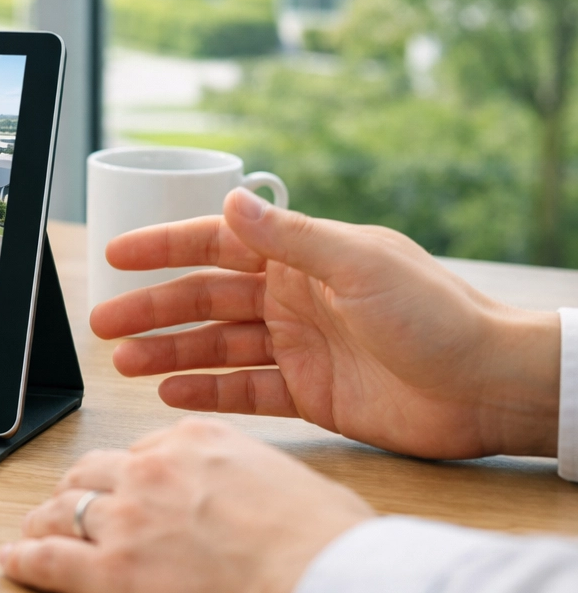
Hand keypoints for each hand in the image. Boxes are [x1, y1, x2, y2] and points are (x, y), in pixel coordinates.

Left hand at [0, 418, 372, 592]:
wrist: (318, 580)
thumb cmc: (325, 538)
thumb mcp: (289, 478)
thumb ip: (254, 477)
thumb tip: (263, 494)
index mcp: (193, 440)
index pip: (142, 449)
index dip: (129, 473)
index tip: (124, 485)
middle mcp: (150, 470)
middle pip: (93, 473)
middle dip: (77, 488)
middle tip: (69, 503)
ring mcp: (125, 520)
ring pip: (63, 511)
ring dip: (43, 520)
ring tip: (32, 529)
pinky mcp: (110, 572)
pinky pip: (50, 560)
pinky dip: (25, 559)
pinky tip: (14, 560)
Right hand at [91, 187, 560, 459]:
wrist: (488, 386)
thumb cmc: (437, 315)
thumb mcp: (359, 264)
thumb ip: (290, 236)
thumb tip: (234, 198)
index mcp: (303, 258)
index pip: (218, 244)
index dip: (165, 248)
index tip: (117, 255)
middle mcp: (294, 299)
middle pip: (206, 300)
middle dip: (153, 309)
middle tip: (103, 322)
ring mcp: (299, 347)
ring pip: (216, 347)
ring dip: (169, 352)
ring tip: (124, 362)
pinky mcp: (309, 394)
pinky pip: (244, 390)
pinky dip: (207, 391)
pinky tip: (169, 393)